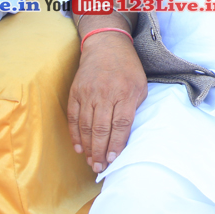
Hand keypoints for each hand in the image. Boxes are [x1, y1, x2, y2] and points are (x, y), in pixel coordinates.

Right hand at [67, 32, 148, 172]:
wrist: (106, 45)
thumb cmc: (128, 68)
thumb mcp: (140, 85)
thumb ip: (134, 108)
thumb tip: (126, 134)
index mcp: (125, 93)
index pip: (120, 125)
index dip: (116, 144)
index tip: (112, 160)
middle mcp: (105, 94)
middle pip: (101, 129)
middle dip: (99, 152)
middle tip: (99, 168)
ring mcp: (88, 93)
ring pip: (86, 126)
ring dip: (87, 147)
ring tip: (90, 162)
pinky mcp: (75, 92)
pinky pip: (74, 117)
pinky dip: (75, 134)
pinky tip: (78, 147)